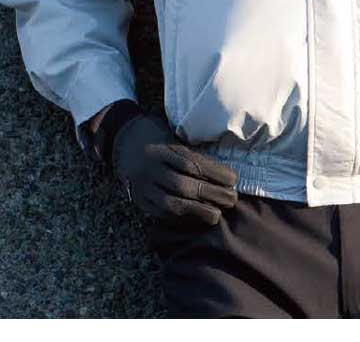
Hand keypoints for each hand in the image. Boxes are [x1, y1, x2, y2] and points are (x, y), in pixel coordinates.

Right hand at [111, 111, 238, 224]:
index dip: (214, 173)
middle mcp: (153, 167)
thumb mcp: (175, 139)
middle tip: (231, 199)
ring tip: (217, 215)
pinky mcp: (140, 201)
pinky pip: (161, 213)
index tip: (233, 179)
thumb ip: (193, 154)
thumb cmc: (160, 141)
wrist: (125, 144)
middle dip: (210, 194)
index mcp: (164, 149)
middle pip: (183, 184)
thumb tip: (225, 172)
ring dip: (197, 211)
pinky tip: (196, 220)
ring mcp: (144, 186)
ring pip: (171, 203)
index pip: (192, 163)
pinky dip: (180, 218)